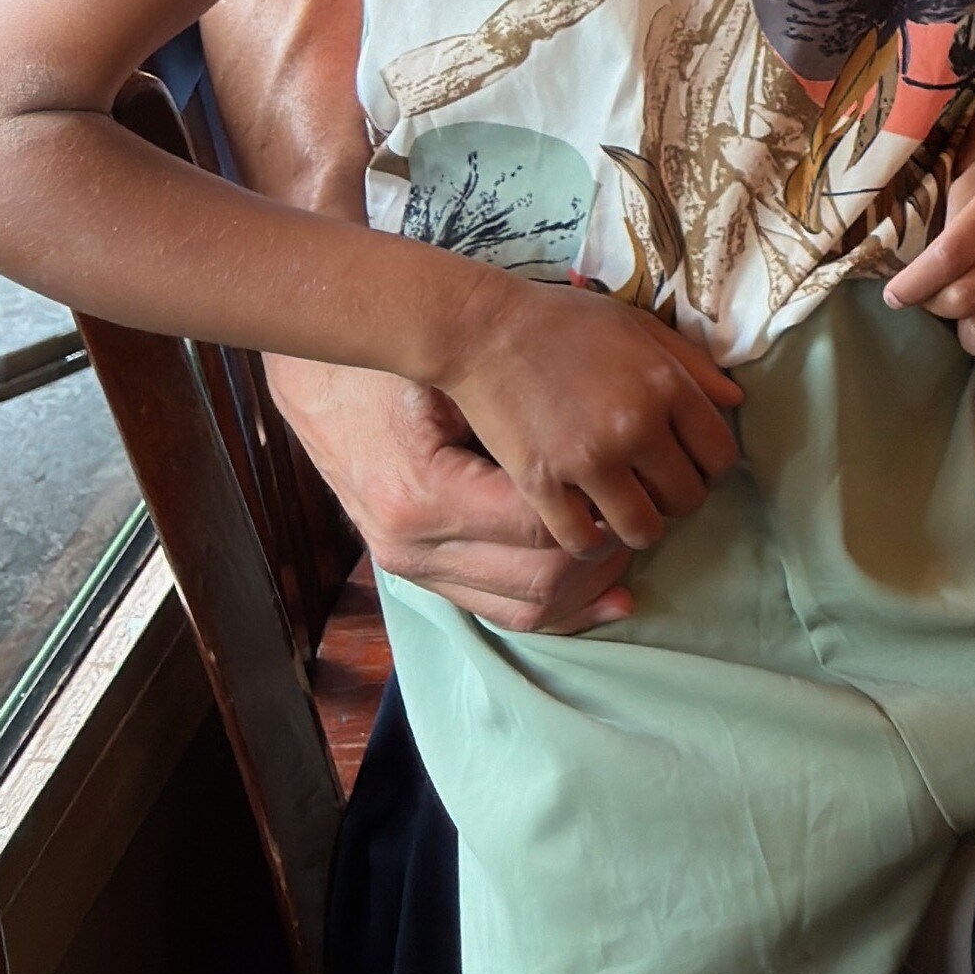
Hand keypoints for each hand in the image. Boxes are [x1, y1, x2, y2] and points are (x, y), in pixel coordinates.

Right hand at [270, 348, 641, 632]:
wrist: (321, 380)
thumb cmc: (400, 363)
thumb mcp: (462, 373)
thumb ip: (539, 403)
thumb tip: (630, 423)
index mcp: (425, 492)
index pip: (543, 526)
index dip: (605, 509)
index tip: (646, 480)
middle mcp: (412, 545)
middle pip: (540, 577)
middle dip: (607, 555)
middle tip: (653, 514)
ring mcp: (409, 567)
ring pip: (522, 607)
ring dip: (589, 587)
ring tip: (634, 546)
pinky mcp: (415, 573)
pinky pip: (496, 610)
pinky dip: (555, 607)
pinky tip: (607, 596)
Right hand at [435, 283, 744, 563]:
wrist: (488, 330)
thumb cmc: (567, 322)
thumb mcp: (640, 326)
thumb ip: (693, 364)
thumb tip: (737, 401)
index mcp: (665, 385)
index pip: (720, 454)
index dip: (709, 464)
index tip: (688, 460)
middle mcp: (635, 426)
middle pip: (687, 498)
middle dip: (677, 496)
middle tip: (654, 484)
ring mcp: (588, 459)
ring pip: (643, 530)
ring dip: (640, 525)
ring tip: (626, 507)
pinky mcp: (541, 484)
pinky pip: (583, 541)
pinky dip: (591, 542)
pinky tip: (588, 523)